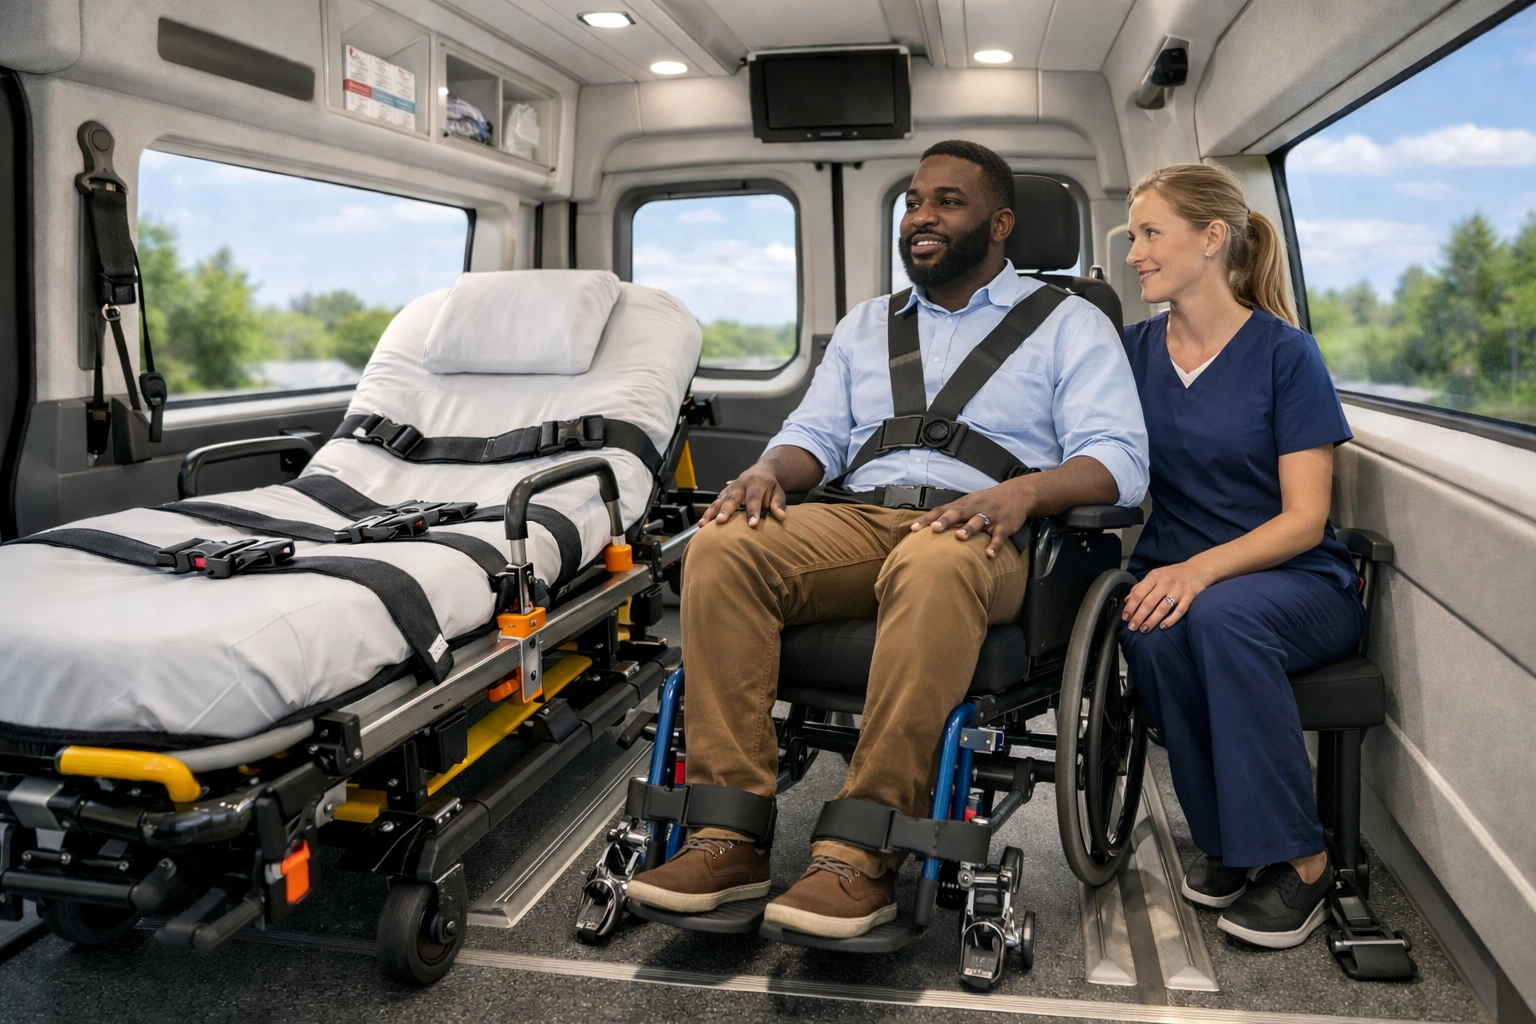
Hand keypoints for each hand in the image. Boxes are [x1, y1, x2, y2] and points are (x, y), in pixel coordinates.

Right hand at [701, 462, 786, 528]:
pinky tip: (701, 524)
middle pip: (732, 499)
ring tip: (704, 525)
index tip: (752, 525)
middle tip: (721, 521)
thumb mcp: (778, 492)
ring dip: (711, 513)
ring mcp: (729, 489)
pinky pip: (714, 504)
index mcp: (756, 483)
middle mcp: (740, 485)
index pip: (754, 499)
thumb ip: (778, 504)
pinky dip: (707, 513)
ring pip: (719, 501)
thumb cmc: (769, 486)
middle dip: (726, 510)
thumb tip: (780, 516)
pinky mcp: (723, 494)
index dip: (753, 512)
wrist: (759, 472)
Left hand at [908, 479, 1031, 557]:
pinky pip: (999, 536)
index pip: (941, 510)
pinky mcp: (1005, 525)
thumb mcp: (968, 502)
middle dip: (945, 521)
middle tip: (934, 529)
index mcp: (963, 504)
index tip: (913, 529)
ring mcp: (990, 516)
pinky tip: (989, 554)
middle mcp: (974, 509)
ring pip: (978, 521)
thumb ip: (950, 514)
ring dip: (969, 529)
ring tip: (960, 537)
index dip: (927, 519)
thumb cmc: (987, 501)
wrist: (1018, 493)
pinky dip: (994, 545)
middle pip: (957, 513)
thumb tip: (928, 527)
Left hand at [1122, 561, 1213, 631]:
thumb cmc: (1173, 574)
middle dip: (1138, 617)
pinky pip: (1179, 611)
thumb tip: (1127, 600)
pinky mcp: (1189, 597)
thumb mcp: (1155, 575)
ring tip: (1144, 629)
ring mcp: (1178, 590)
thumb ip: (1141, 587)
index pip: (1139, 593)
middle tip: (1132, 627)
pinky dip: (1170, 620)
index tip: (1125, 617)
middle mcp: (1165, 582)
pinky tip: (1163, 627)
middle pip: (1149, 602)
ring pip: (1162, 608)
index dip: (1130, 607)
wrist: (1198, 569)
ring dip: (1152, 620)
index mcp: (1154, 576)